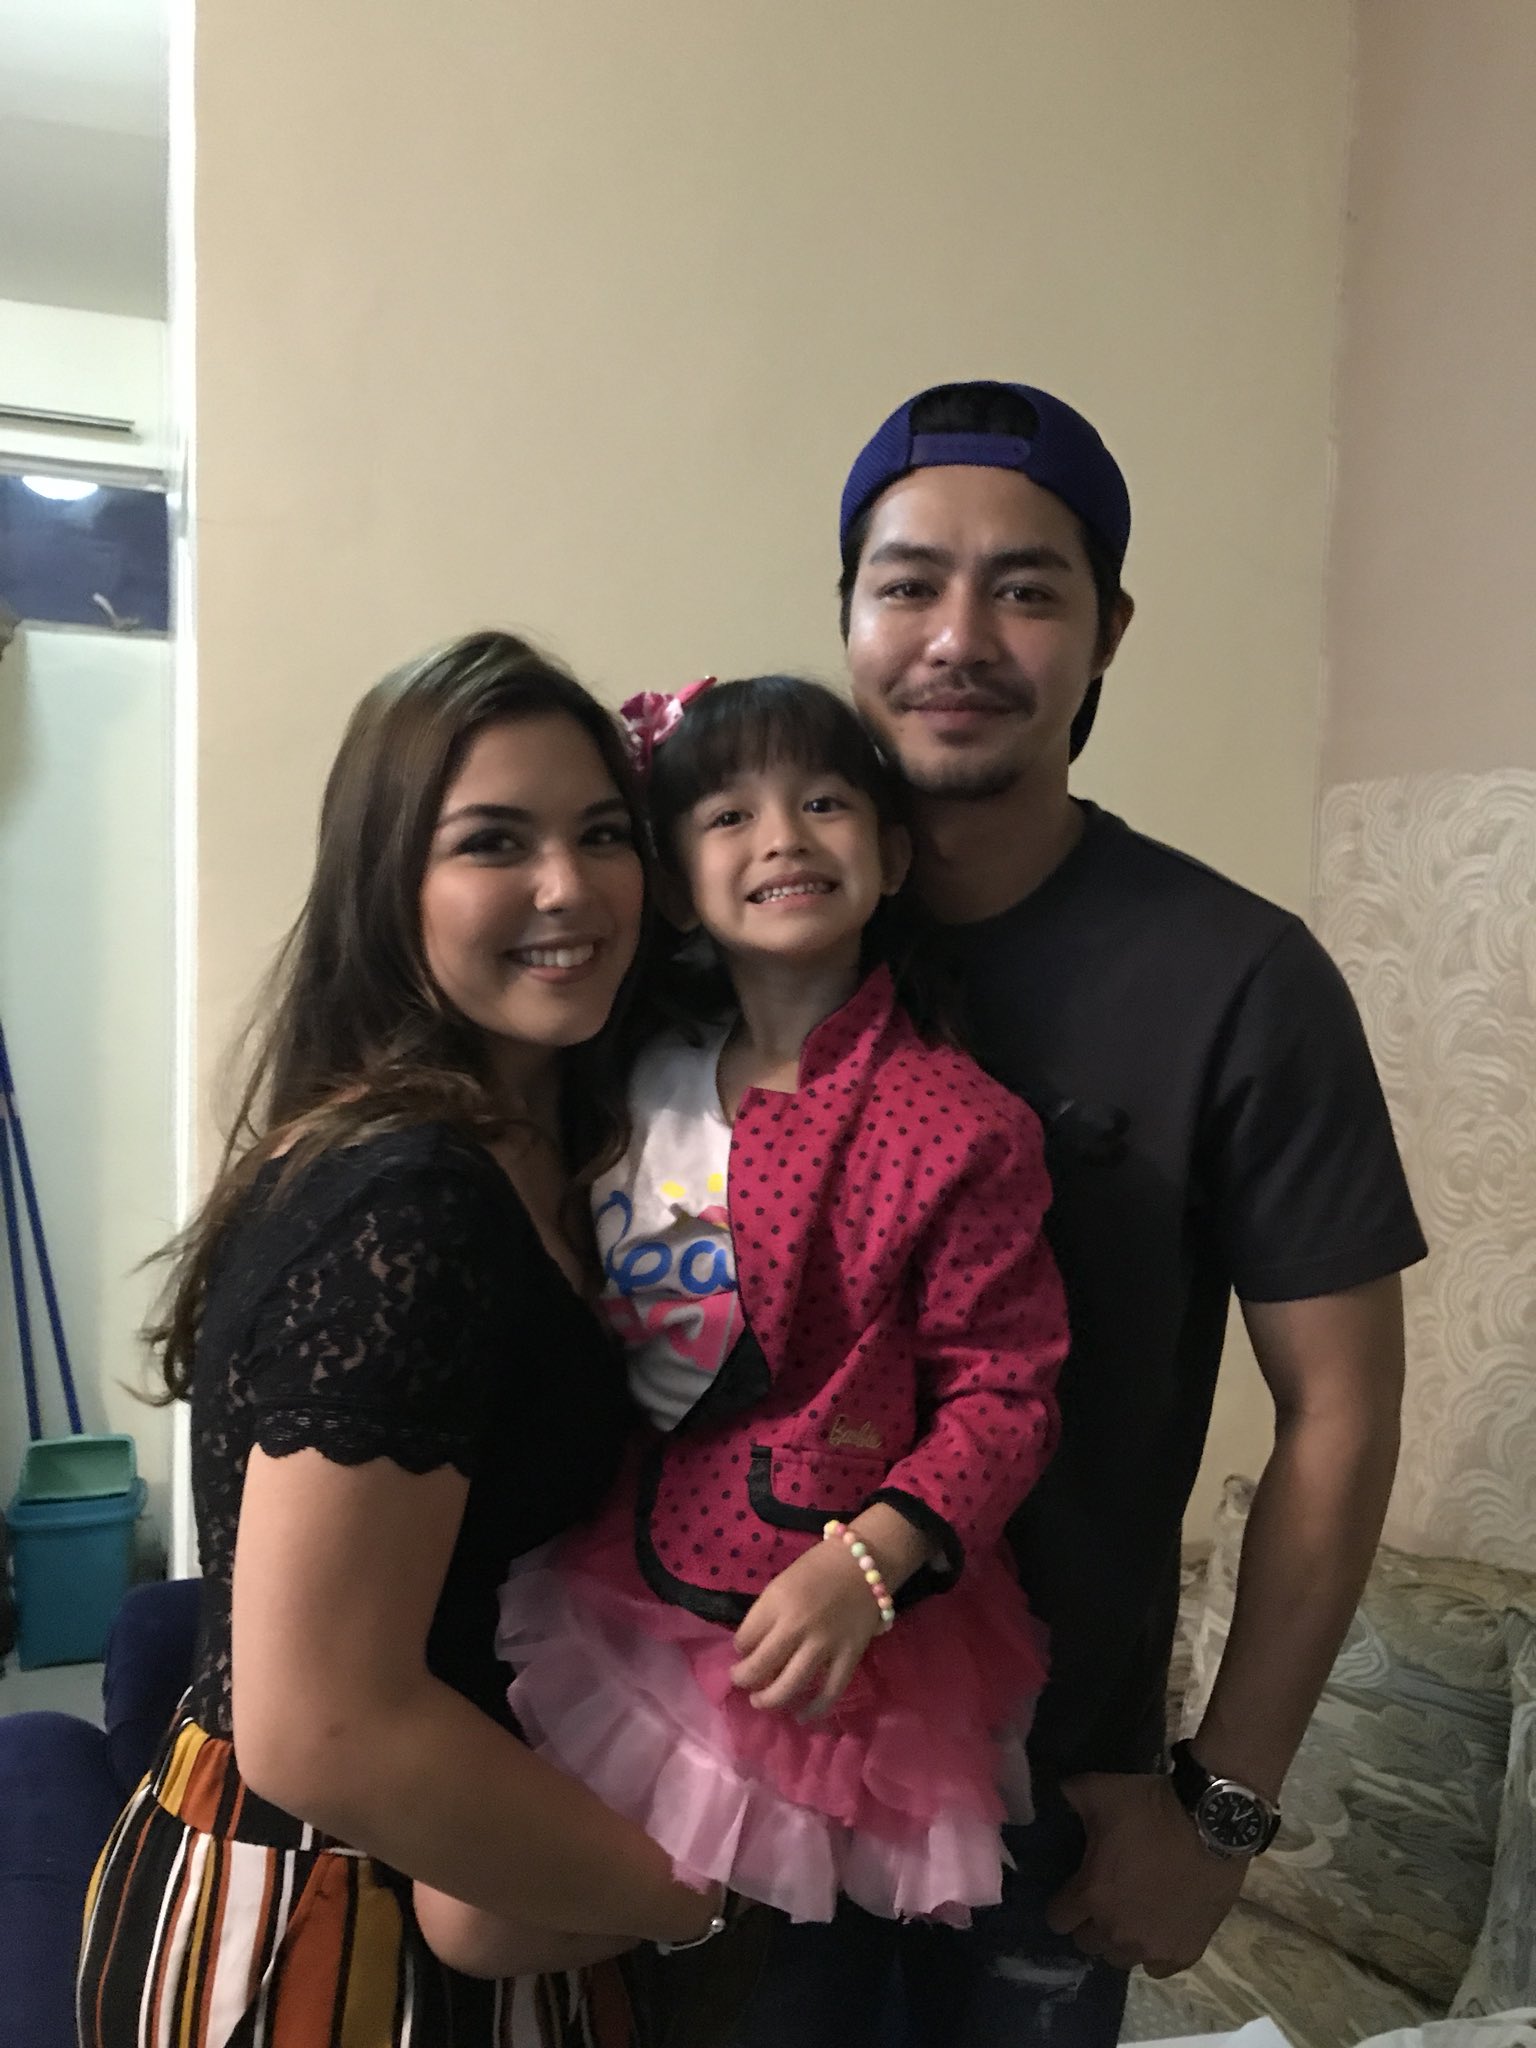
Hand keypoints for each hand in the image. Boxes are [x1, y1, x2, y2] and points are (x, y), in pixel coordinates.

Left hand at [728, 1540, 884, 1716]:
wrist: (864, 1561)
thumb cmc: (817, 1567)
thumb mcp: (781, 1583)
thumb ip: (766, 1615)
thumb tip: (750, 1649)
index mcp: (777, 1601)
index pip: (744, 1639)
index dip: (738, 1650)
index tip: (742, 1652)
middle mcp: (798, 1625)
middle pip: (760, 1667)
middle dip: (745, 1679)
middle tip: (743, 1682)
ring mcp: (825, 1644)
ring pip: (790, 1686)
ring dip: (770, 1699)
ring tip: (761, 1701)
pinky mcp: (850, 1656)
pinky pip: (830, 1691)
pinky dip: (815, 1709)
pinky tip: (802, 1716)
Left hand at [1046, 1773, 1247, 1975]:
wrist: (1211, 1823)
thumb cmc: (1151, 1808)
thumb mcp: (1099, 1790)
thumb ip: (1070, 1795)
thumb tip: (1058, 1792)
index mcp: (1091, 1894)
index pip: (1057, 1920)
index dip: (1063, 1904)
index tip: (1075, 1889)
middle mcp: (1117, 1929)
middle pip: (1088, 1943)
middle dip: (1091, 1923)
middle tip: (1106, 1899)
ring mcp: (1152, 1945)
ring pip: (1121, 1959)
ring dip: (1121, 1940)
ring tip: (1133, 1915)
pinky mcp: (1185, 1951)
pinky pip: (1158, 1969)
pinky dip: (1154, 1954)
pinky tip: (1159, 1930)